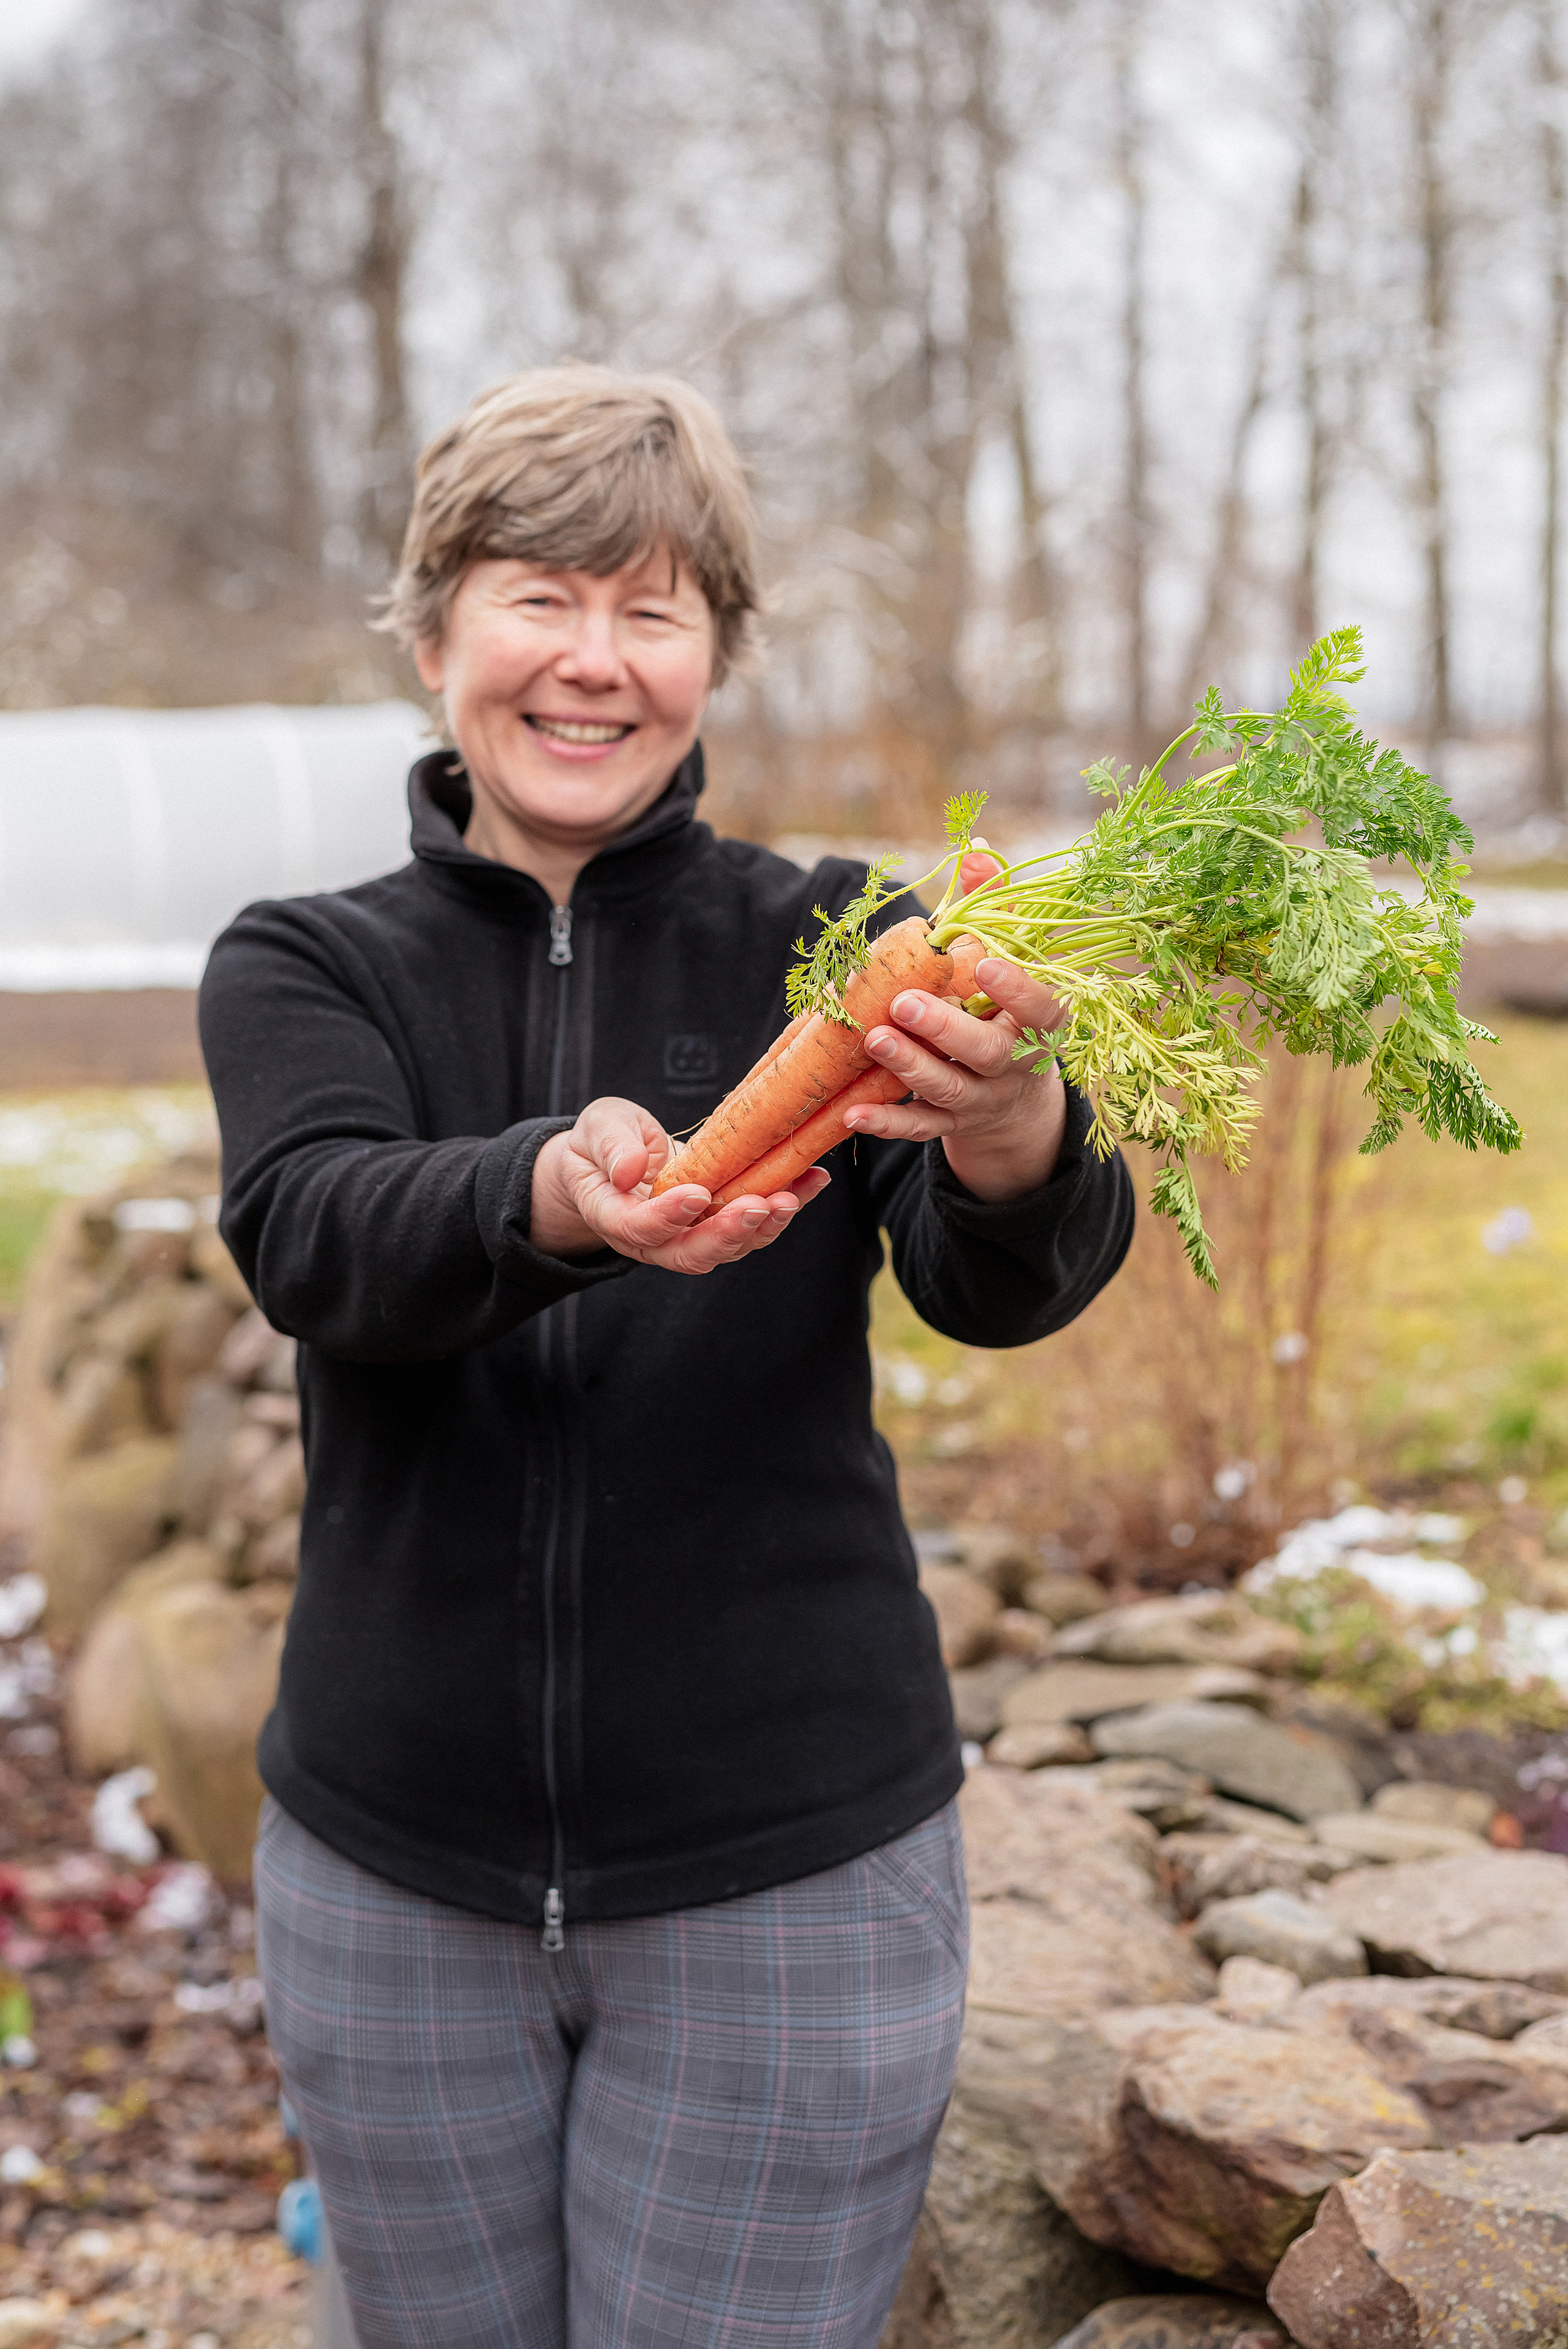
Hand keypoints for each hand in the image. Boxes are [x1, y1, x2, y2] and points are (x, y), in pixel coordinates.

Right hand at [531, 1098, 829, 1272]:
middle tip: (758, 1206)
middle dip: (728, 1234)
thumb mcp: (598, 1129)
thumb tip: (628, 1172)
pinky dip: (785, 1203)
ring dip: (764, 1226)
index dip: (667, 1217)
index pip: (639, 1228)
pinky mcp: (720, 1223)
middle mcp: (654, 1239)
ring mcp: (690, 1235)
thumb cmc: (601, 1141)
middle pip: (690, 1254)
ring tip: (792, 1197)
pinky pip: (754, 1224)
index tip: (697, 1193)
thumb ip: (611, 1148)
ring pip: (730, 1247)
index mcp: (614, 1217)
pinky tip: (813, 1179)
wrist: (617, 1156)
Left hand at [843, 855, 1068, 1202]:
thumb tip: (978, 851)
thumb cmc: (1003, 1010)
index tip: (983, 962)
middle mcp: (1014, 1067)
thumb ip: (994, 910)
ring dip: (910, 1067)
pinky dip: (887, 1123)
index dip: (1016, 989)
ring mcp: (981, 1100)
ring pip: (949, 1089)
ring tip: (874, 1039)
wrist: (1013, 1098)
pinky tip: (852, 1111)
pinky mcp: (948, 1124)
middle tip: (904, 1004)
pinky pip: (919, 1128)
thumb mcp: (1009, 964)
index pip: (1040, 1008)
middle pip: (986, 1053)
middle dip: (946, 1029)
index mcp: (1039, 1023)